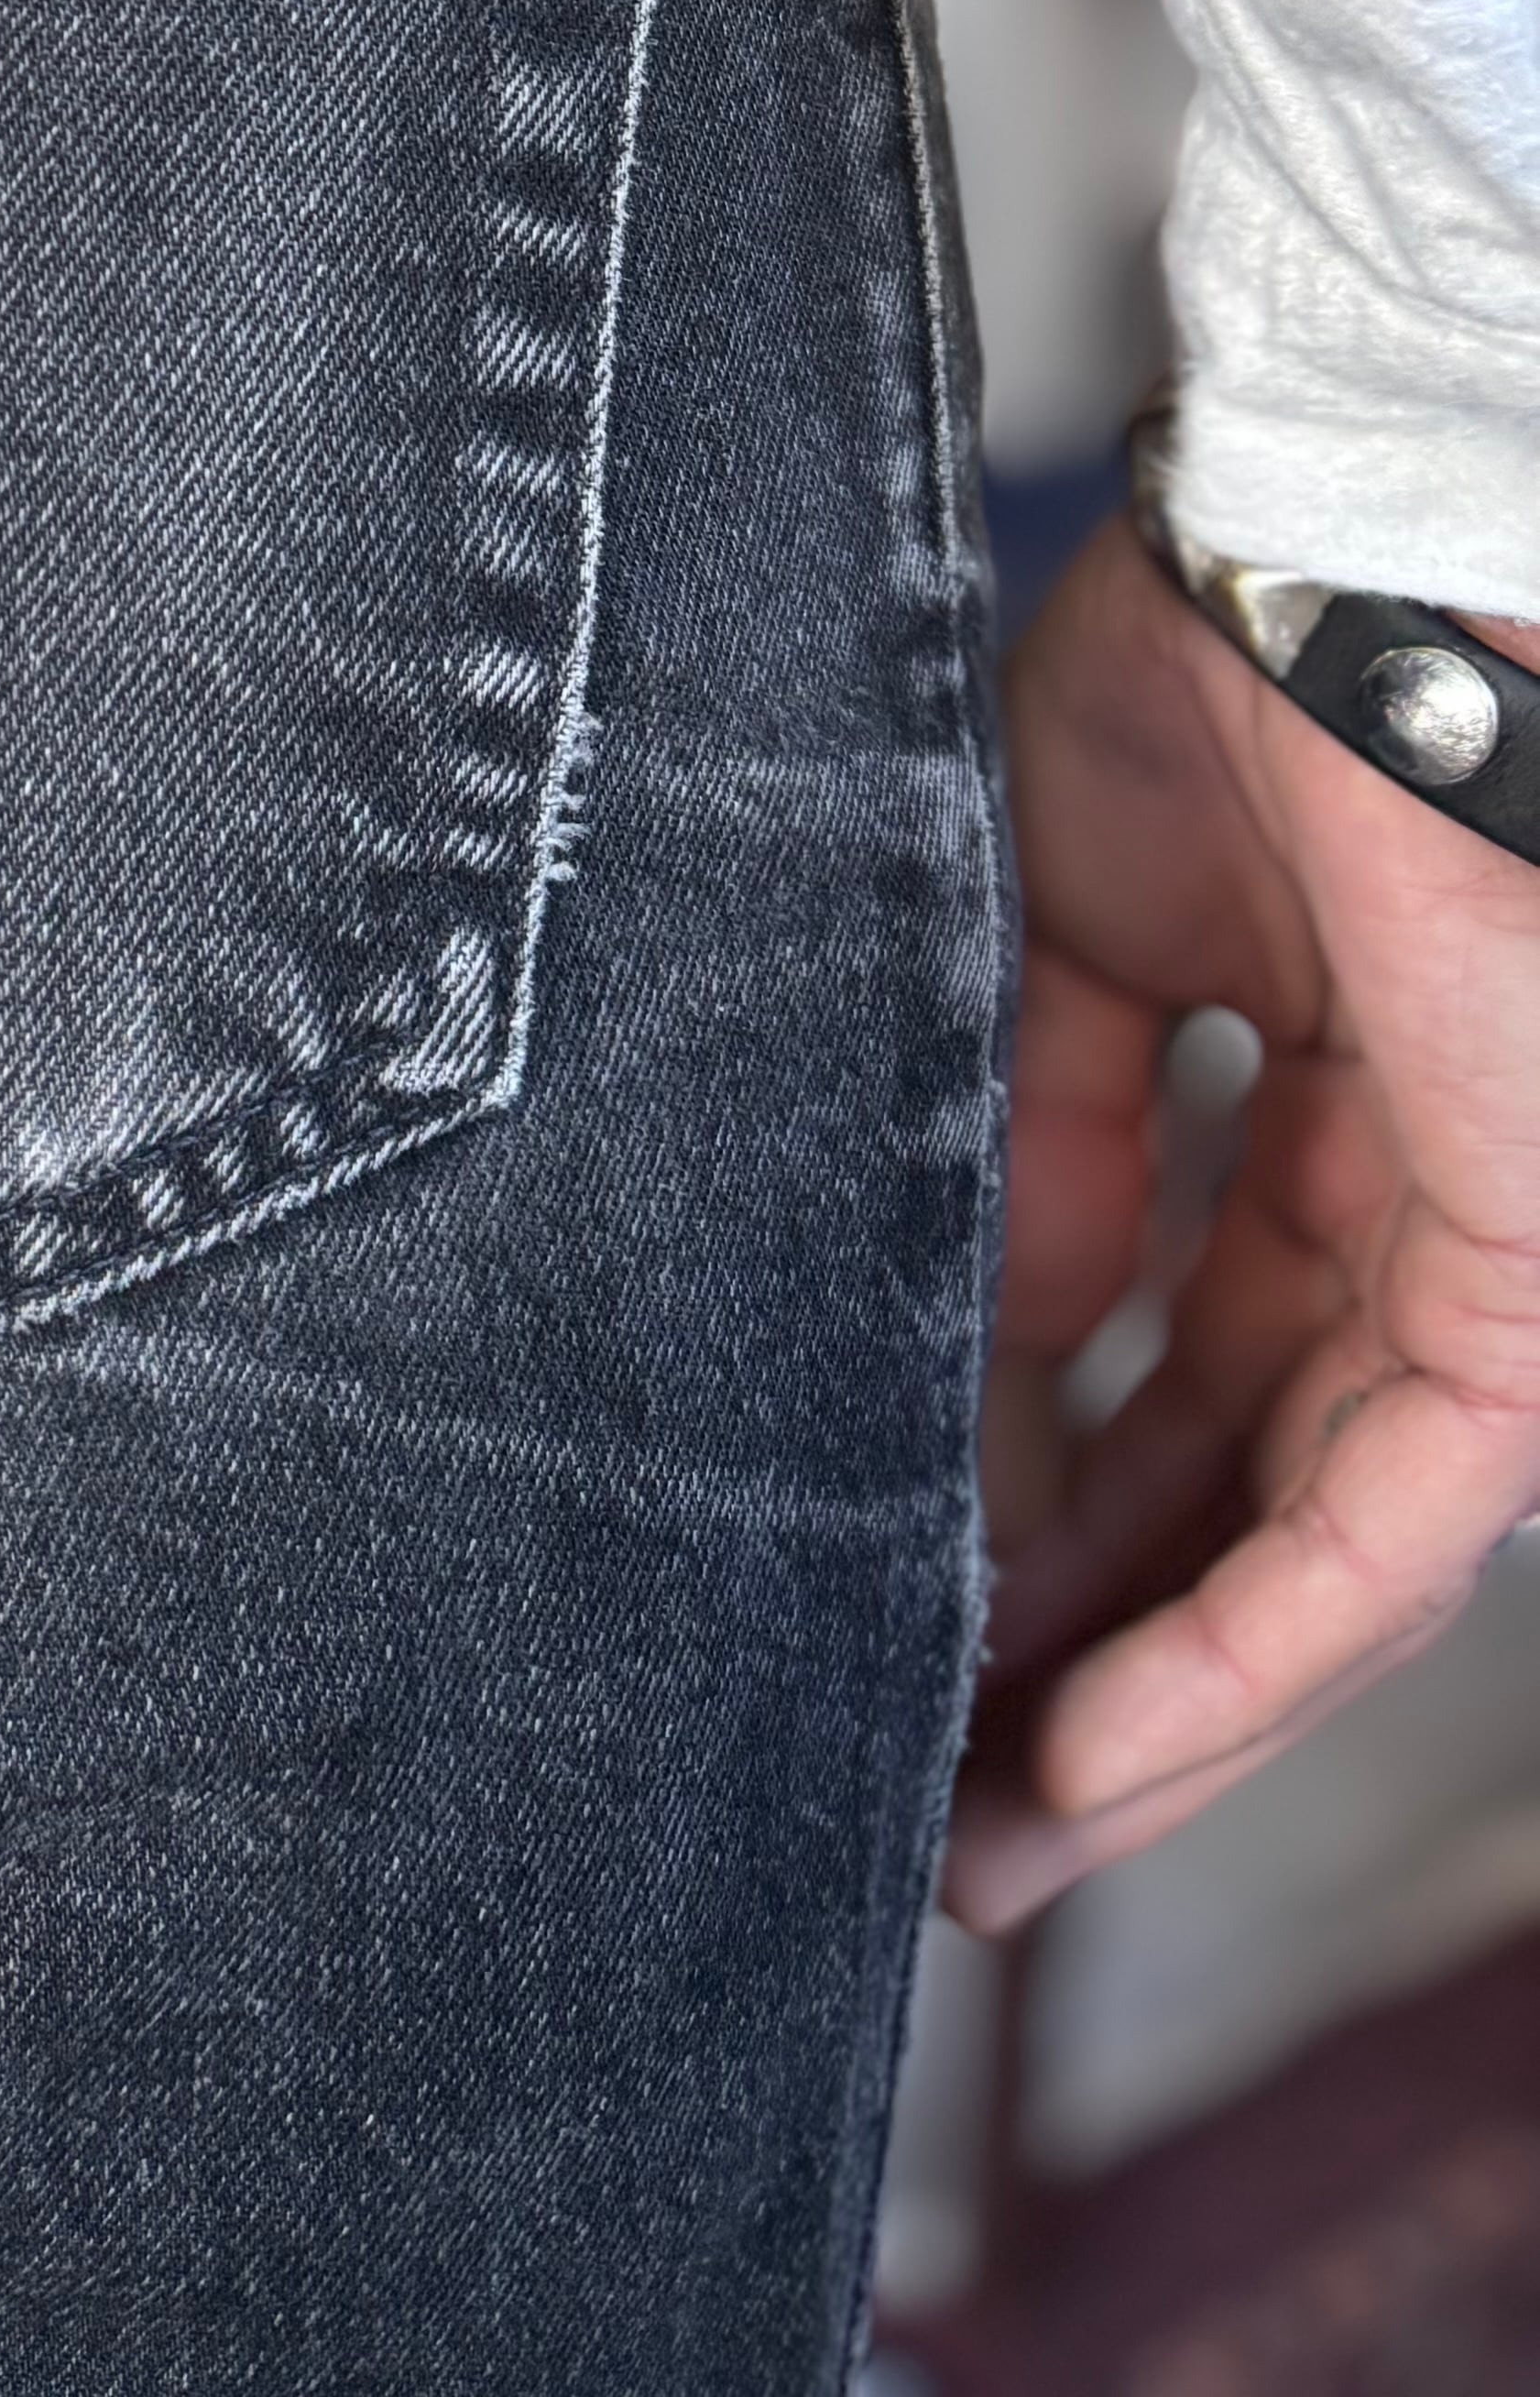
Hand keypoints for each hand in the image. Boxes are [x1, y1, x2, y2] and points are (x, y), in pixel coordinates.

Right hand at [948, 511, 1539, 1933]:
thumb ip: (1041, 1135)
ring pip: (1329, 1558)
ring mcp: (1485, 1253)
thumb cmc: (1211, 672)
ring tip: (995, 1829)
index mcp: (1318, 1082)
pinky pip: (1389, 1535)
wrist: (1333, 574)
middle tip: (947, 1786)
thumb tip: (1002, 1349)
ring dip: (1160, 1708)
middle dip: (1099, 1646)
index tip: (923, 1592)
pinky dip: (1242, 1653)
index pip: (1195, 1346)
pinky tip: (1098, 1745)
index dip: (1061, 1481)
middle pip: (1258, 1485)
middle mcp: (1418, 1195)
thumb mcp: (1053, 922)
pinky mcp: (1527, 1297)